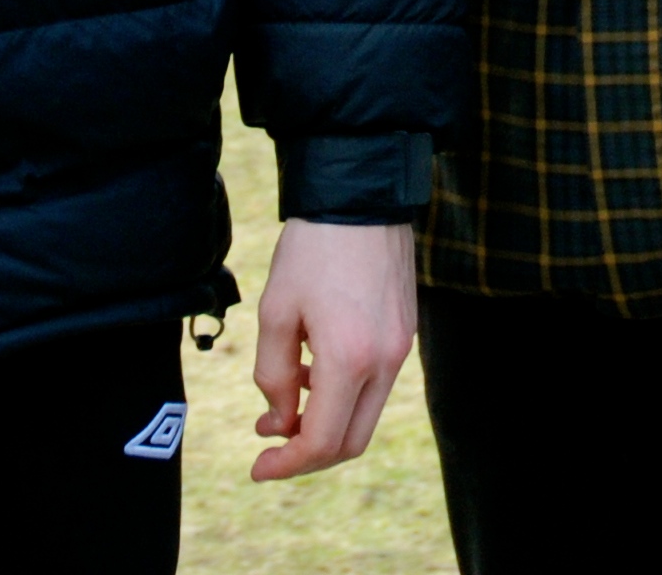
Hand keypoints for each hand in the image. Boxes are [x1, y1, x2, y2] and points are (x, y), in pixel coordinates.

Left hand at [248, 219, 414, 481]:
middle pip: (350, 442)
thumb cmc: (312, 249)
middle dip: (306, 454)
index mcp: (350, 360)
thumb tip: (279, 418)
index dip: (286, 464)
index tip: (257, 465)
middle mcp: (384, 362)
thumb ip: (274, 374)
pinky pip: (375, 386)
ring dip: (325, 424)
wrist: (360, 196)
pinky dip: (344, 396)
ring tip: (284, 403)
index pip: (320, 441)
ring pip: (364, 416)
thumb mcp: (276, 311)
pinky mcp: (404, 334)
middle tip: (269, 443)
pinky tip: (313, 371)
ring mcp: (400, 349)